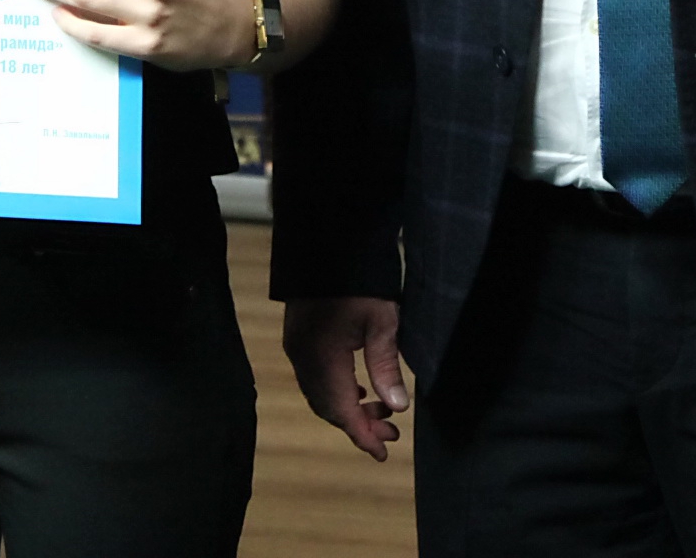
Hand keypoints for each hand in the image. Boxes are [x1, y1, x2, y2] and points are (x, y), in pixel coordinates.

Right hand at [283, 296, 408, 461]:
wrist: (329, 241)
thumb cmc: (361, 280)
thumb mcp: (382, 322)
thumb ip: (385, 366)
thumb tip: (398, 407)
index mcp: (322, 357)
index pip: (341, 410)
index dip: (362, 435)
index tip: (383, 453)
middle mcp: (302, 358)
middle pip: (327, 406)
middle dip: (358, 424)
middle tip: (392, 433)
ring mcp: (296, 346)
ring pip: (320, 393)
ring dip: (348, 407)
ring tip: (383, 410)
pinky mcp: (298, 336)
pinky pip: (314, 378)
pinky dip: (336, 391)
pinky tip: (359, 388)